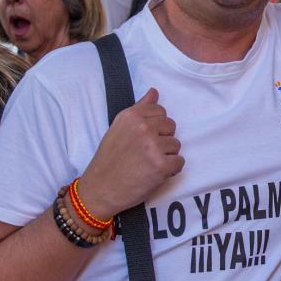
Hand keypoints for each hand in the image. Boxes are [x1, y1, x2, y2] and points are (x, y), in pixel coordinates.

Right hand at [76, 88, 183, 217]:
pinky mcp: (161, 166)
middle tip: (146, 153)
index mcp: (131, 116)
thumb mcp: (118, 128)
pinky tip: (155, 173)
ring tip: (148, 164)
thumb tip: (154, 92)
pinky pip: (179, 162)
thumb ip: (139, 109)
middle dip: (163, 140)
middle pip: (171, 126)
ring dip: (166, 155)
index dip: (156, 126)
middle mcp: (143, 128)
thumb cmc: (109, 160)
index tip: (144, 138)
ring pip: (176, 145)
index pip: (160, 111)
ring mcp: (153, 146)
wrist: (101, 189)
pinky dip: (171, 170)